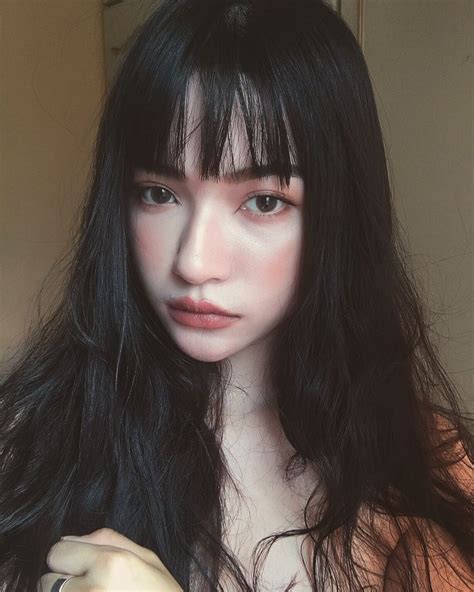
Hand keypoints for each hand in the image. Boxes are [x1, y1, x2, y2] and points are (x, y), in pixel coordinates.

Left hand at [38, 527, 183, 590]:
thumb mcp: (146, 559)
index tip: (83, 567)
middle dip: (63, 582)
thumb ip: (108, 540)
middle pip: (46, 580)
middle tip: (90, 588)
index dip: (69, 558)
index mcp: (110, 564)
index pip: (57, 553)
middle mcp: (91, 591)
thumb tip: (69, 538)